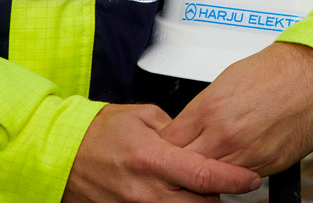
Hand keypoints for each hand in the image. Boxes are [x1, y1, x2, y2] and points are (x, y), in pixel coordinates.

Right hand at [64, 104, 261, 202]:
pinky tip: (174, 194)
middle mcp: (145, 188)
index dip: (234, 180)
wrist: (62, 153)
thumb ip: (179, 131)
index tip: (250, 179)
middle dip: (217, 195)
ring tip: (196, 188)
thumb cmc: (100, 132)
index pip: (204, 175)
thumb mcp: (145, 117)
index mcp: (153, 157)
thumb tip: (203, 140)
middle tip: (222, 182)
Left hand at [161, 41, 312, 177]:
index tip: (169, 149)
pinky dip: (235, 174)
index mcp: (210, 109)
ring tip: (215, 161)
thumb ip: (203, 109)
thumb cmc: (276, 70)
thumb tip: (188, 127)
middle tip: (186, 161)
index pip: (169, 143)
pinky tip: (238, 160)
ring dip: (209, 173)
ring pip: (212, 179)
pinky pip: (240, 179)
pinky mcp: (268, 165)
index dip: (166, 148)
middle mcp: (225, 135)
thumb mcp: (227, 80)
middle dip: (182, 166)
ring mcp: (247, 153)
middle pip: (185, 166)